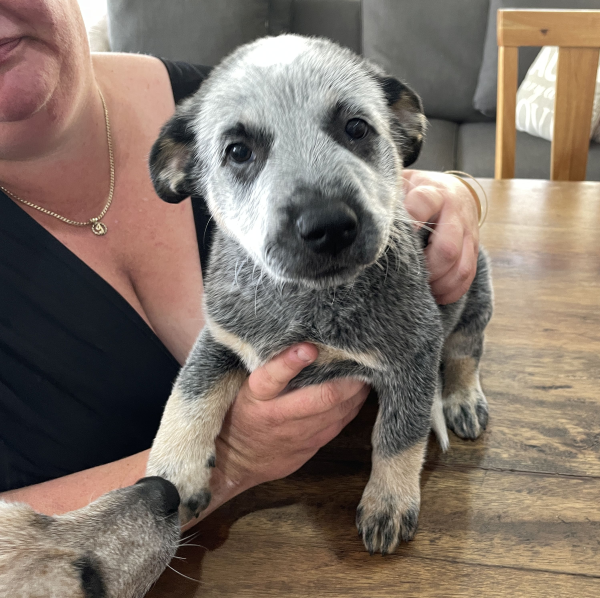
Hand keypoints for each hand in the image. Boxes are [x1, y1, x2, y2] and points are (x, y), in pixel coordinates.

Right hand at [215, 343, 368, 490]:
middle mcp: (279, 415)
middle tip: (360, 359)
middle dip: (347, 378)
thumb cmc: (240, 412)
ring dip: (356, 390)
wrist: (236, 461)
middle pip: (323, 396)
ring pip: (338, 410)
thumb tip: (295, 336)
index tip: (309, 347)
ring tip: (366, 371)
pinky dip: (353, 405)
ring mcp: (298, 434)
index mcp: (256, 396)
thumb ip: (265, 366)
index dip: (291, 361)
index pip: (273, 376)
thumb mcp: (241, 386)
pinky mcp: (312, 445)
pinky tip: (359, 392)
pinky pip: (340, 423)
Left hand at [402, 170, 479, 304]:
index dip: (411, 221)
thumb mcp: (404, 185)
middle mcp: (455, 213)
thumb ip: (391, 200)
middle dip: (426, 269)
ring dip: (440, 284)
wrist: (455, 192)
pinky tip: (436, 294)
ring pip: (461, 268)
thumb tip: (369, 222)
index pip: (424, 203)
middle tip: (408, 275)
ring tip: (421, 288)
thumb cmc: (418, 192)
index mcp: (434, 193)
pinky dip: (452, 291)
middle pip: (447, 248)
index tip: (395, 240)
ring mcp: (468, 233)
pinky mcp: (474, 250)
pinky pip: (469, 276)